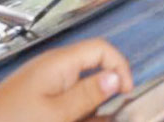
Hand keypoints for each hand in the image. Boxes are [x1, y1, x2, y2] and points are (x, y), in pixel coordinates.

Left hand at [0, 38, 131, 121]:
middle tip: (113, 110)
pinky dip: (76, 106)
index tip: (126, 93)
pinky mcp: (36, 93)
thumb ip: (88, 94)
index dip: (120, 67)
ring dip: (92, 99)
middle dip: (108, 86)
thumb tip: (115, 77)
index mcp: (59, 62)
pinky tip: (74, 117)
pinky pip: (66, 93)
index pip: (102, 49)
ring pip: (81, 81)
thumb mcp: (56, 113)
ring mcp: (44, 79)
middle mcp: (53, 66)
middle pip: (93, 65)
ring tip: (92, 116)